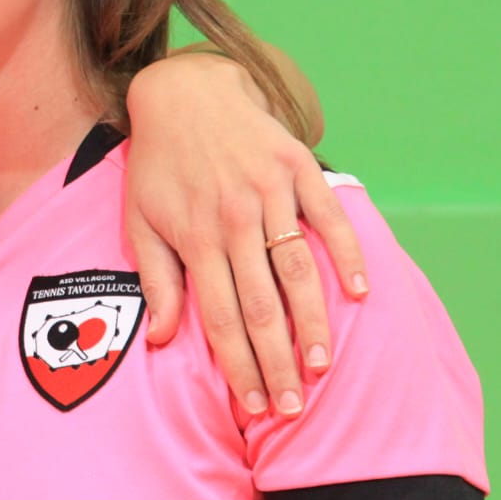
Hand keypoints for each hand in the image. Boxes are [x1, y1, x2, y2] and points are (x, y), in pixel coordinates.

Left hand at [124, 51, 367, 415]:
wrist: (185, 93)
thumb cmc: (159, 166)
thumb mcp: (141, 220)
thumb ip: (157, 280)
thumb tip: (165, 339)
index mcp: (195, 236)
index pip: (221, 316)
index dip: (240, 364)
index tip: (257, 404)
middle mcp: (234, 217)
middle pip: (262, 304)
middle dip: (278, 361)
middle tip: (294, 407)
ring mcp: (269, 190)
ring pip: (298, 269)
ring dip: (315, 322)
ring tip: (323, 366)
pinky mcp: (297, 166)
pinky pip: (329, 216)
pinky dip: (347, 253)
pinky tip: (359, 291)